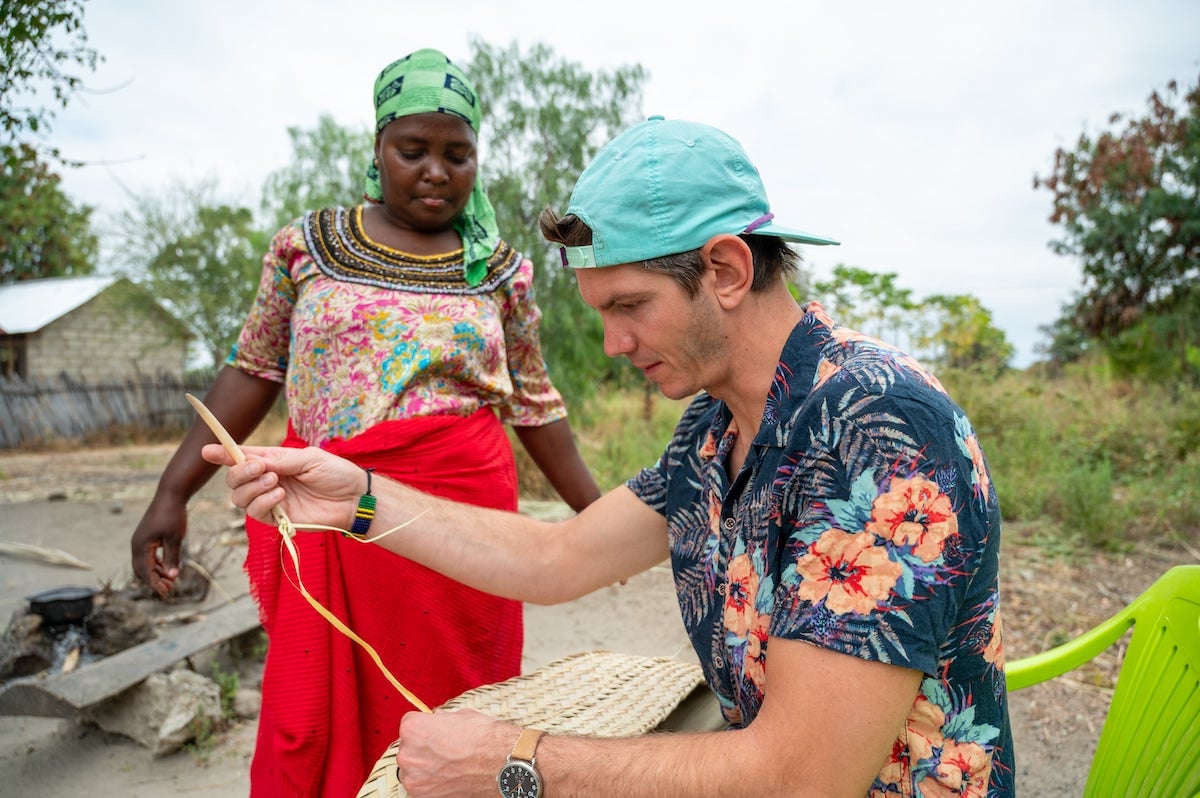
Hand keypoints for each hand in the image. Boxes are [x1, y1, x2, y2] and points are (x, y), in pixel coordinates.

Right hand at [130, 495, 186, 595]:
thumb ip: (172, 557)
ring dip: (156, 573)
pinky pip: (148, 556)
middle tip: (170, 589)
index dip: (155, 583)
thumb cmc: (173, 515)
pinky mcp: (146, 537)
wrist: (170, 495)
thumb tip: (172, 576)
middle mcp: (136, 545)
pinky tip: (167, 568)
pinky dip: (157, 564)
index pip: (145, 571)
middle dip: (154, 580)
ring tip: (171, 581)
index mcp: (141, 546)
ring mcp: (140, 541)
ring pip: (144, 564)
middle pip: (141, 570)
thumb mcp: (175, 538)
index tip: (165, 593)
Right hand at [201, 443, 360, 528]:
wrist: (354, 499)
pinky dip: (262, 502)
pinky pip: (254, 513)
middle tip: (261, 468)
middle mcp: (267, 480)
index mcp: (274, 461)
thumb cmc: (336, 474)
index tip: (206, 451)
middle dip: (240, 472)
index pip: (243, 457)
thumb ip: (280, 460)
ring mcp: (270, 500)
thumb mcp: (309, 458)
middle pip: (234, 479)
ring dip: (253, 488)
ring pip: (239, 497)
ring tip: (276, 482)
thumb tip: (254, 460)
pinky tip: (280, 496)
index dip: (223, 454)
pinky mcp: (277, 519)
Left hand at [395, 709, 518, 796]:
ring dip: (425, 766)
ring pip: (413, 768)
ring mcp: (413, 777)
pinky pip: (420, 785)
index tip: (436, 732)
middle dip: (423, 747)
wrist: (500, 763)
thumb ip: (440, 719)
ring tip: (448, 764)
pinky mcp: (422, 795)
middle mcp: (407, 753)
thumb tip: (436, 720)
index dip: (426, 727)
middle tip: (444, 749)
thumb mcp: (460, 715)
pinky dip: (431, 782)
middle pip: (408, 747)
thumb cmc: (482, 737)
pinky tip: (449, 776)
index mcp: (412, 728)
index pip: (409, 725)